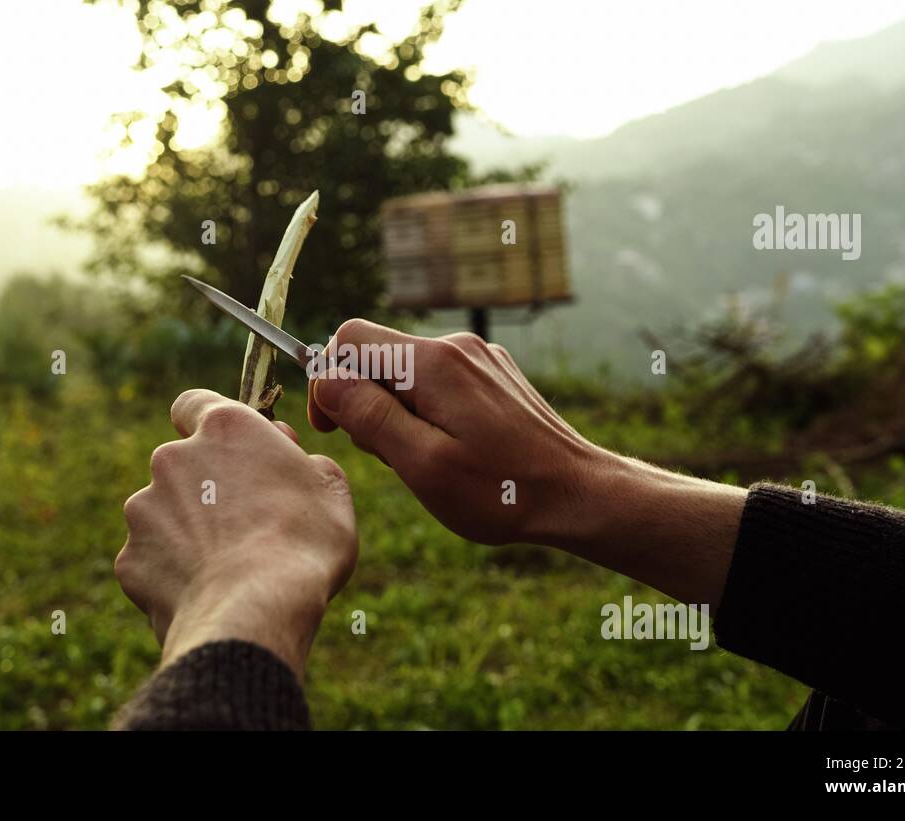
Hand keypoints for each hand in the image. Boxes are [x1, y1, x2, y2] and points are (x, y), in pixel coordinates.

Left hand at [117, 389, 356, 679]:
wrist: (254, 614)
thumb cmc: (304, 547)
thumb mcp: (331, 494)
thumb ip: (310, 465)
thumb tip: (300, 464)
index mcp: (224, 429)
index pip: (195, 403)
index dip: (210, 426)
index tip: (231, 452)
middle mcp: (173, 458)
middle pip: (181, 464)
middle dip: (205, 488)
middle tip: (245, 524)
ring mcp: (144, 509)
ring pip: (164, 514)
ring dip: (187, 531)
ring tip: (226, 568)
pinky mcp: (130, 559)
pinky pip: (152, 561)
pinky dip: (172, 573)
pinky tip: (205, 593)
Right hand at [306, 320, 745, 608]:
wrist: (579, 494)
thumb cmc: (500, 491)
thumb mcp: (421, 464)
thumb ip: (368, 415)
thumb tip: (325, 378)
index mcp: (433, 363)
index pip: (350, 338)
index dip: (329, 380)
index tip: (334, 428)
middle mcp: (456, 346)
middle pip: (378, 355)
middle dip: (366, 402)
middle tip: (389, 456)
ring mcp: (479, 358)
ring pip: (408, 372)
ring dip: (398, 412)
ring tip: (428, 461)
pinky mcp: (494, 375)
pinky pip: (439, 382)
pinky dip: (429, 412)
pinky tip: (454, 452)